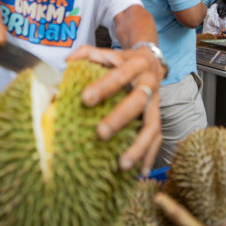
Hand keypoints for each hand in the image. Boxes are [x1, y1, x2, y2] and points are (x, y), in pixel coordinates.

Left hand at [67, 45, 162, 176]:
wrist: (152, 61)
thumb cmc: (122, 60)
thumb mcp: (108, 52)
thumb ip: (87, 53)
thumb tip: (67, 62)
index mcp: (134, 65)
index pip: (119, 75)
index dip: (103, 87)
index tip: (85, 99)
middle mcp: (148, 84)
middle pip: (138, 101)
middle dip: (120, 118)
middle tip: (100, 133)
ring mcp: (156, 103)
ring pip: (152, 126)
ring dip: (139, 146)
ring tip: (122, 165)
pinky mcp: (158, 117)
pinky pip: (157, 138)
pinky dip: (149, 156)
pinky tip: (140, 172)